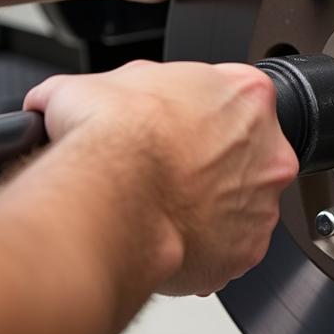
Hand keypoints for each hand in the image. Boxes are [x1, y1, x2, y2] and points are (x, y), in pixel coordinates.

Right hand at [24, 60, 297, 295]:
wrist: (111, 193)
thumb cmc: (113, 135)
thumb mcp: (91, 85)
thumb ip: (104, 88)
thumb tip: (65, 99)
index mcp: (246, 94)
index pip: (231, 98)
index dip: (193, 114)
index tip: (171, 128)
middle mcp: (268, 147)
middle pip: (241, 154)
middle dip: (206, 163)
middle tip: (164, 172)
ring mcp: (262, 200)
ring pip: (237, 204)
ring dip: (205, 207)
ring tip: (159, 208)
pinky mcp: (249, 247)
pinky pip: (227, 248)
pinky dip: (200, 248)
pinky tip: (165, 236)